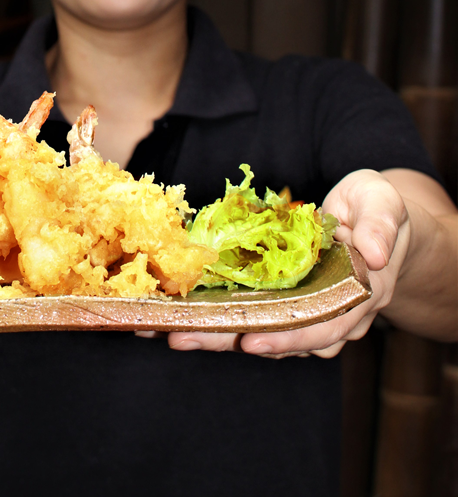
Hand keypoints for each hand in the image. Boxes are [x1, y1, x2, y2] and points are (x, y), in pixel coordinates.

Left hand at [143, 170, 410, 357]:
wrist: (367, 219)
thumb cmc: (374, 210)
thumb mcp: (384, 205)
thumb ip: (380, 224)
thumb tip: (375, 253)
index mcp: (352, 299)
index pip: (319, 327)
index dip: (285, 337)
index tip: (249, 341)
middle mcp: (320, 313)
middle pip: (271, 335)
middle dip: (224, 339)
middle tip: (179, 338)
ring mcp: (293, 307)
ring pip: (248, 328)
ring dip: (205, 332)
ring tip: (161, 329)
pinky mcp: (271, 295)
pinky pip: (238, 309)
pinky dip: (205, 312)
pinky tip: (170, 311)